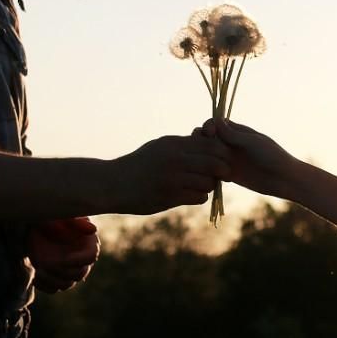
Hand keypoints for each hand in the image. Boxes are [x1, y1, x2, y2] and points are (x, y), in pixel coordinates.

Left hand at [27, 216, 99, 293]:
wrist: (35, 224)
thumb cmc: (51, 216)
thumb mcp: (61, 215)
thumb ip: (75, 221)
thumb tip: (93, 230)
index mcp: (86, 243)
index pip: (91, 257)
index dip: (78, 261)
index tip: (63, 259)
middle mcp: (79, 259)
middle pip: (79, 274)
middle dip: (62, 271)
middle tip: (45, 263)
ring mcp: (67, 270)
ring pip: (66, 284)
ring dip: (52, 279)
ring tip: (38, 270)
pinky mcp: (54, 276)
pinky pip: (52, 289)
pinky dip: (44, 285)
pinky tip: (35, 275)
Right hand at [109, 134, 231, 214]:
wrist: (113, 184)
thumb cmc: (139, 164)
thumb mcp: (160, 147)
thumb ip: (183, 145)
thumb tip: (209, 141)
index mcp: (174, 143)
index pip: (211, 144)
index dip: (222, 152)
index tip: (220, 158)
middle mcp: (175, 159)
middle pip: (215, 163)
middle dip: (222, 170)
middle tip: (220, 174)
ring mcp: (172, 178)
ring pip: (209, 182)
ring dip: (210, 185)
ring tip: (201, 184)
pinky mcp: (169, 197)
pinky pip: (199, 197)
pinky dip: (200, 196)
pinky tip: (191, 194)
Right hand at [198, 119, 299, 199]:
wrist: (283, 179)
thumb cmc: (272, 156)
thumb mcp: (253, 143)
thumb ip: (234, 135)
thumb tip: (216, 121)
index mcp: (237, 131)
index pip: (215, 124)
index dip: (208, 127)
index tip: (209, 133)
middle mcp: (230, 143)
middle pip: (207, 138)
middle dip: (202, 142)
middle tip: (204, 150)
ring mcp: (229, 158)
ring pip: (208, 154)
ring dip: (204, 157)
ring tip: (207, 163)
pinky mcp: (228, 174)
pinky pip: (212, 169)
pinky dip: (208, 170)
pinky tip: (212, 174)